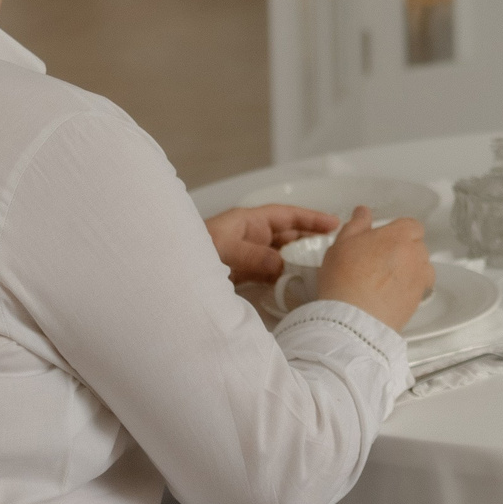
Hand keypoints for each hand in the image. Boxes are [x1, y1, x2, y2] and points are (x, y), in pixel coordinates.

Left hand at [203, 203, 336, 284]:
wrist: (167, 277)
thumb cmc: (191, 253)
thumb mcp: (225, 250)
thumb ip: (254, 256)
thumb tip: (281, 265)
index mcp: (248, 222)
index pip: (286, 216)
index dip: (311, 218)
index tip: (334, 223)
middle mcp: (250, 237)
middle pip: (287, 235)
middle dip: (309, 240)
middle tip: (335, 249)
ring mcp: (247, 256)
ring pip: (280, 256)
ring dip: (298, 262)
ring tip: (320, 269)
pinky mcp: (242, 275)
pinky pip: (269, 274)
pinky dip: (283, 278)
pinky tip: (293, 287)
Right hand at [315, 206, 434, 332]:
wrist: (353, 319)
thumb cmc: (344, 279)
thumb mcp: (341, 244)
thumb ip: (356, 224)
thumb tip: (364, 213)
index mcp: (398, 236)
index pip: (412, 225)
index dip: (399, 231)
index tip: (385, 239)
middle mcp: (414, 255)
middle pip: (418, 246)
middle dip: (404, 250)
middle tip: (380, 260)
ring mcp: (419, 279)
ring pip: (422, 268)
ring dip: (410, 269)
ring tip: (386, 279)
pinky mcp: (418, 301)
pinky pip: (419, 288)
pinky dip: (409, 289)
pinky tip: (389, 294)